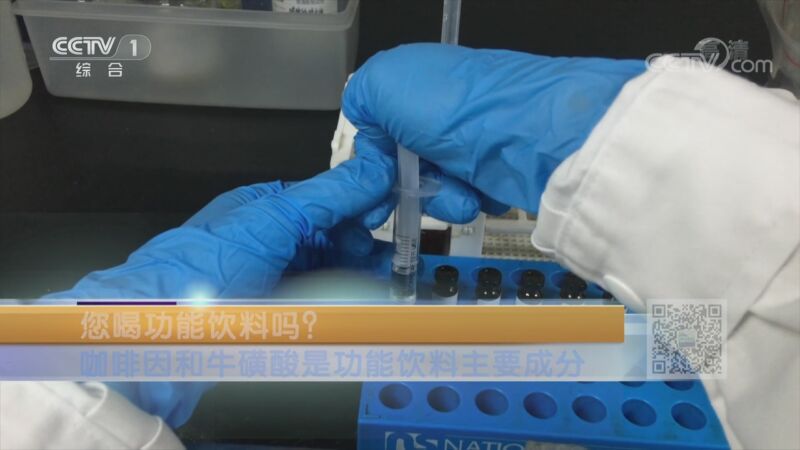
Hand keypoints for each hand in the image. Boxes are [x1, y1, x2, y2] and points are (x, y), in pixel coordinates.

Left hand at [45, 151, 401, 427]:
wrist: (160, 332)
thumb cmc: (200, 270)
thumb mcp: (271, 220)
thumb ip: (326, 195)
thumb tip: (372, 168)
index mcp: (267, 207)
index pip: (329, 198)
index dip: (365, 205)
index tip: (397, 214)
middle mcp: (272, 241)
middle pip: (335, 239)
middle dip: (371, 249)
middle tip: (404, 262)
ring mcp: (274, 279)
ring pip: (332, 273)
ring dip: (363, 277)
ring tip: (397, 287)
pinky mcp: (275, 314)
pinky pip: (321, 303)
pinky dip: (347, 303)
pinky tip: (367, 306)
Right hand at [343, 43, 644, 212]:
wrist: (530, 134)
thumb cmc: (453, 108)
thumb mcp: (384, 85)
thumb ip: (361, 99)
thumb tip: (364, 125)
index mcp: (414, 88)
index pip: (379, 134)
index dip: (374, 164)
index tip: (372, 193)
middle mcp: (441, 115)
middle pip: (406, 167)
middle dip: (409, 187)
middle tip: (420, 193)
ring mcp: (470, 144)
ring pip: (435, 188)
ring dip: (442, 199)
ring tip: (462, 195)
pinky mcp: (496, 171)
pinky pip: (467, 198)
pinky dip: (470, 201)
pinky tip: (481, 193)